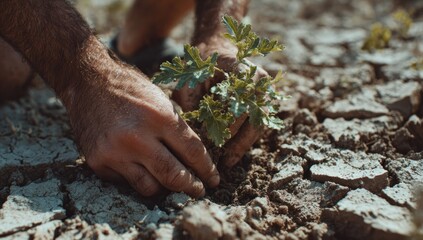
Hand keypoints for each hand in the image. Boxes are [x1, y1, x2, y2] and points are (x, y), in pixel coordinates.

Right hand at [68, 62, 218, 197]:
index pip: (192, 152)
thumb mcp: (160, 100)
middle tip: (199, 190)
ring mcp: (115, 152)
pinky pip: (127, 182)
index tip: (213, 179)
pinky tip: (141, 168)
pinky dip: (138, 178)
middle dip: (191, 187)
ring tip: (170, 182)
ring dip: (164, 187)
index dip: (206, 169)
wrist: (87, 81)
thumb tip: (194, 159)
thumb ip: (176, 129)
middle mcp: (137, 137)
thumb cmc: (129, 88)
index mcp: (159, 117)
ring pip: (150, 187)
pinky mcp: (98, 161)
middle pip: (173, 175)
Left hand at [172, 38, 266, 166]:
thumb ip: (189, 99)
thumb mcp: (190, 76)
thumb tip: (192, 131)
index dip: (229, 127)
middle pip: (254, 120)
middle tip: (221, 161)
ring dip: (243, 145)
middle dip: (237, 142)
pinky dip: (244, 140)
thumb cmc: (202, 61)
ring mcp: (265, 92)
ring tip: (227, 162)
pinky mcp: (262, 102)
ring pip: (258, 126)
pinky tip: (231, 154)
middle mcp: (260, 82)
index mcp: (244, 71)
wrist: (218, 46)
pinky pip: (256, 126)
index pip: (241, 105)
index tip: (213, 143)